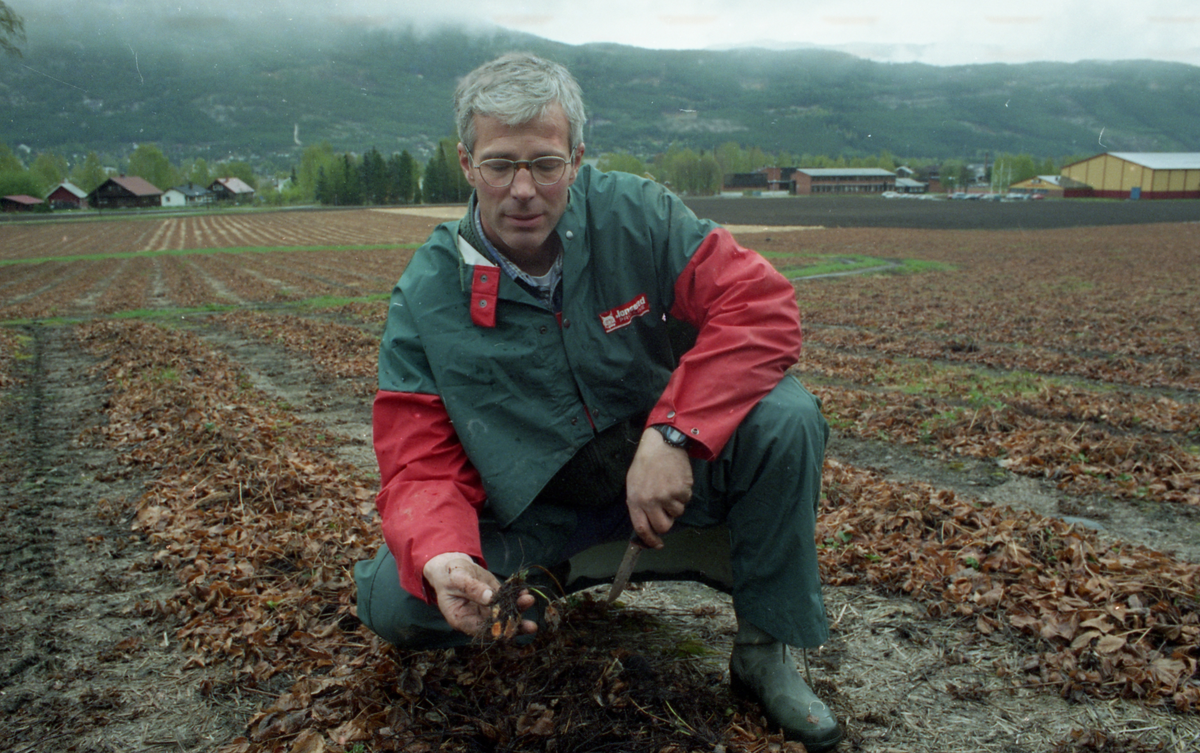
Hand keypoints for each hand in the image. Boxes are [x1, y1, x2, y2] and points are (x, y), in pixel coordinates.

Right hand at [422, 552, 536, 636]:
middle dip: (515, 626)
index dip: (497, 630)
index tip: (511, 627)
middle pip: (497, 626)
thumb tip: (489, 598)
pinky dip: (517, 598)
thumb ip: (472, 588)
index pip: (481, 630)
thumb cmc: (449, 575)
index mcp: (462, 619)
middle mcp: (477, 618)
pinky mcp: (496, 598)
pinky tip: (525, 593)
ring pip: (506, 614)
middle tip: (531, 626)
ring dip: (519, 610)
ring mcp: (487, 608)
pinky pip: (508, 600)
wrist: (453, 566)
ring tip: (529, 600)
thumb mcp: (457, 579)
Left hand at [625, 428, 693, 548]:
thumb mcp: (633, 485)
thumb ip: (638, 505)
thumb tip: (646, 525)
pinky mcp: (682, 490)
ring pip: (677, 513)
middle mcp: (651, 501)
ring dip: (675, 504)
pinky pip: (685, 500)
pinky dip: (683, 494)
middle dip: (667, 522)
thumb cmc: (645, 464)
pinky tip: (676, 480)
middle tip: (666, 511)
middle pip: (663, 526)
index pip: (642, 528)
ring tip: (669, 487)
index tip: (657, 544)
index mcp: (636, 500)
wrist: (661, 445)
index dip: (650, 540)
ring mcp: (667, 496)